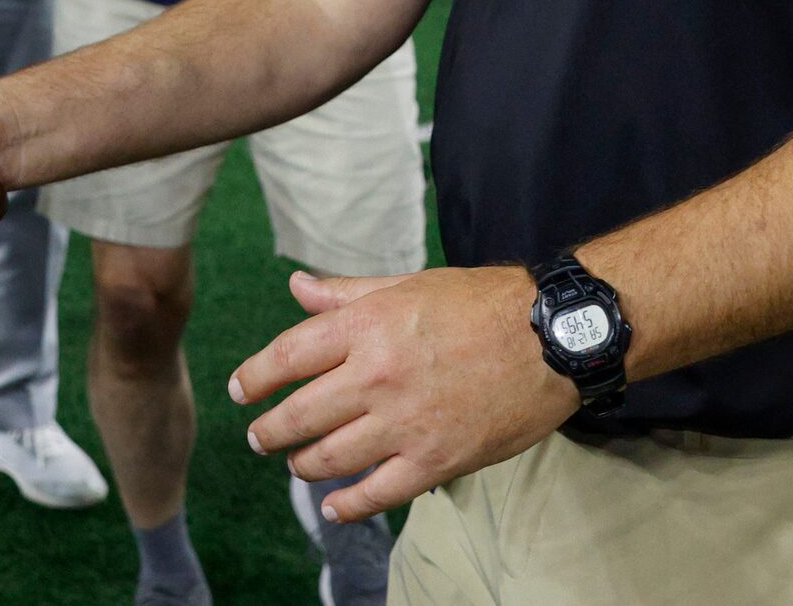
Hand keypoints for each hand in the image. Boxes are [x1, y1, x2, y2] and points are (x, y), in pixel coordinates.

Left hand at [227, 265, 577, 523]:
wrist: (551, 337)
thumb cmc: (479, 303)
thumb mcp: (406, 286)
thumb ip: (346, 294)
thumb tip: (296, 287)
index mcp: (365, 326)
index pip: (287, 356)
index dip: (255, 377)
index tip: (241, 390)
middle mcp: (375, 376)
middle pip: (300, 414)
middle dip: (270, 430)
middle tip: (258, 437)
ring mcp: (405, 422)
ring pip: (331, 457)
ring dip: (303, 465)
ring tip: (296, 465)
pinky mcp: (436, 460)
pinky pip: (377, 492)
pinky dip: (348, 505)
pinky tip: (333, 506)